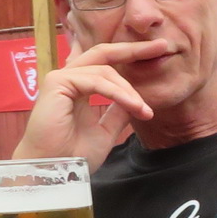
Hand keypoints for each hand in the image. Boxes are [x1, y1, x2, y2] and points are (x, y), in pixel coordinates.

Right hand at [13, 39, 171, 169]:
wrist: (53, 171)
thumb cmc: (72, 155)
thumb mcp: (106, 131)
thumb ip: (118, 112)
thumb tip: (137, 101)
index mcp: (79, 87)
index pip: (106, 63)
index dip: (131, 55)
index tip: (159, 51)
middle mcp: (69, 78)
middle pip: (104, 52)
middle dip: (134, 48)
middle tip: (162, 46)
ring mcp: (60, 78)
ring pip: (104, 71)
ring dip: (129, 90)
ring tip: (144, 110)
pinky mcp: (57, 83)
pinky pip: (95, 81)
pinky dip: (117, 93)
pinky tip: (134, 106)